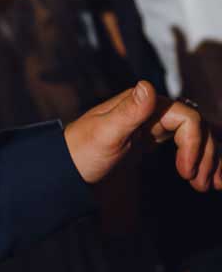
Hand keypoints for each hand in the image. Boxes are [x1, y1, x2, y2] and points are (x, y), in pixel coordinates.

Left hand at [64, 81, 221, 188]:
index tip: (184, 173)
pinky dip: (199, 159)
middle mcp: (150, 110)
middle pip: (197, 127)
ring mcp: (152, 124)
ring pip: (195, 136)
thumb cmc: (81, 151)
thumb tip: (147, 85)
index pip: (187, 117)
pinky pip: (184, 145)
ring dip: (208, 159)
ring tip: (208, 186)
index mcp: (142, 103)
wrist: (64, 167)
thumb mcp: (106, 133)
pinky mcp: (150, 139)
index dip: (194, 144)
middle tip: (200, 185)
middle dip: (206, 155)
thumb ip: (129, 111)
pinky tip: (206, 177)